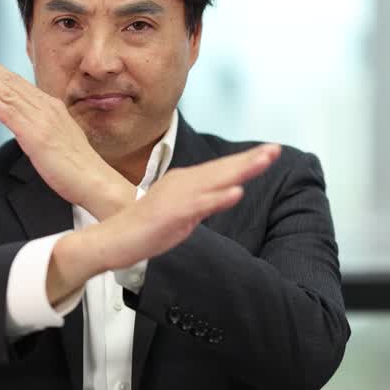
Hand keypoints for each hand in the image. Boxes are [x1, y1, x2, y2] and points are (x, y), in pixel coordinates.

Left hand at [0, 50, 131, 216]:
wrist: (95, 181)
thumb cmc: (78, 167)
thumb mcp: (59, 139)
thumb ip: (44, 127)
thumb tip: (29, 124)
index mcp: (51, 108)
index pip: (20, 85)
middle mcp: (46, 109)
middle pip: (11, 83)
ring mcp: (41, 121)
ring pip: (8, 93)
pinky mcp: (36, 137)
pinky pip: (10, 116)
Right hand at [66, 143, 280, 275]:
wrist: (113, 241)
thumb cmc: (144, 229)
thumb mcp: (182, 213)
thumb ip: (204, 202)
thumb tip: (227, 192)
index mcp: (185, 182)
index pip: (221, 169)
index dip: (246, 160)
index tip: (269, 151)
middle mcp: (183, 183)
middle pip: (222, 169)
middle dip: (251, 159)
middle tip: (276, 149)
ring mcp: (178, 197)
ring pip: (216, 180)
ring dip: (241, 169)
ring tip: (264, 160)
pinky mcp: (172, 214)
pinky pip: (200, 205)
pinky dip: (219, 197)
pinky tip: (237, 191)